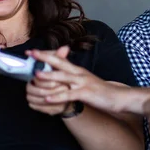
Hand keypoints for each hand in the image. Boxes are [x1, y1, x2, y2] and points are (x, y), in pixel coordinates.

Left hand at [29, 47, 149, 113]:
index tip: (32, 51)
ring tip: (35, 76)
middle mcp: (79, 73)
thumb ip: (72, 77)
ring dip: (49, 76)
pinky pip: (69, 95)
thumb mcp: (85, 81)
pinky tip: (48, 98)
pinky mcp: (85, 93)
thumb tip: (60, 74)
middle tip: (30, 53)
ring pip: (63, 78)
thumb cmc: (100, 91)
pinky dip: (58, 96)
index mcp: (77, 70)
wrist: (118, 97)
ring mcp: (82, 83)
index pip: (60, 59)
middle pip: (59, 62)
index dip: (46, 54)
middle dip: (44, 58)